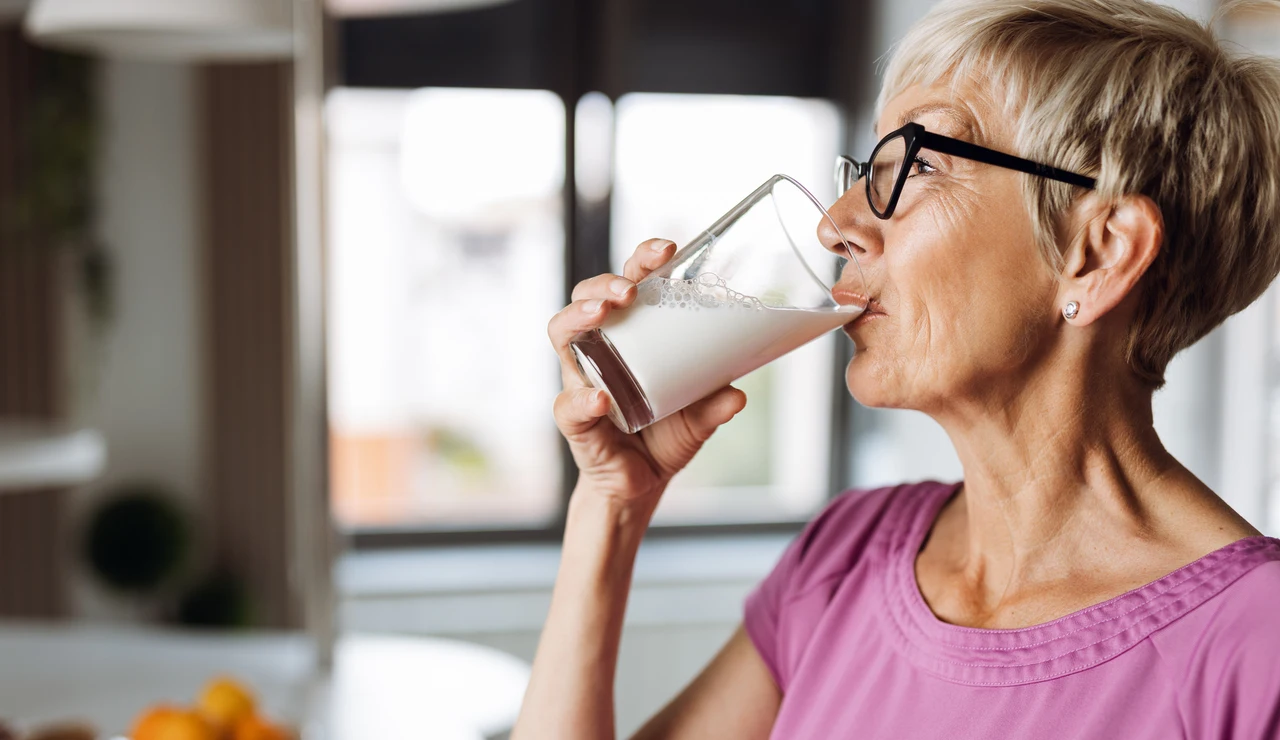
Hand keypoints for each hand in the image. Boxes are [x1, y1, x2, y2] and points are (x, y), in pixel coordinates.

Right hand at [547, 238, 747, 506]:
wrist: (639, 487)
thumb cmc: (664, 437)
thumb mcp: (699, 418)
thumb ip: (715, 405)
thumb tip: (738, 394)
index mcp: (629, 337)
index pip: (626, 284)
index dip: (642, 260)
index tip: (668, 249)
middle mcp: (598, 350)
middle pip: (585, 297)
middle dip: (604, 283)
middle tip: (630, 289)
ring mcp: (580, 380)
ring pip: (562, 334)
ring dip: (580, 317)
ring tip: (604, 314)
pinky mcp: (575, 419)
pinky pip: (568, 404)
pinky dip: (584, 399)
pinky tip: (601, 398)